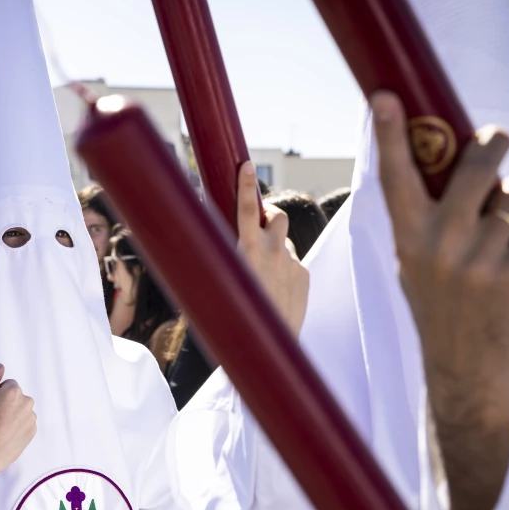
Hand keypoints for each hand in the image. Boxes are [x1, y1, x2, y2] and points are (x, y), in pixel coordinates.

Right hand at [0, 364, 35, 509]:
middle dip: (7, 402)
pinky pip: (25, 422)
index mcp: (14, 391)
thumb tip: (0, 366)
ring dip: (14, 414)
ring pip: (22, 409)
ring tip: (0, 427)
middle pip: (17, 396)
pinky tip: (6, 434)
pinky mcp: (33, 430)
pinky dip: (18, 425)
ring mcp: (31, 417)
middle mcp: (27, 402)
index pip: (8, 384)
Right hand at [235, 161, 308, 334]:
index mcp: (249, 251)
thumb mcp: (221, 285)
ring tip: (264, 275)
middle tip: (259, 224)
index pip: (248, 209)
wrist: (269, 345)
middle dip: (269, 214)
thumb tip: (203, 248)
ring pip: (284, 243)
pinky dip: (284, 271)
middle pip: (277, 215)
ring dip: (275, 249)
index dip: (246, 185)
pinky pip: (293, 263)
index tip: (247, 165)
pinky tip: (276, 291)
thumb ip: (221, 260)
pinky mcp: (304, 275)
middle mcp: (274, 253)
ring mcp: (293, 263)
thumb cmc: (235, 317)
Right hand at [372, 91, 508, 509]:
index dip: (388, 134)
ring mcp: (476, 258)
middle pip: (477, 163)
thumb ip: (433, 220)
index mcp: (407, 238)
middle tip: (497, 142)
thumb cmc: (445, 310)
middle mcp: (437, 243)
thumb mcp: (419, 266)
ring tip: (506, 237)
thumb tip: (465, 164)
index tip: (384, 96)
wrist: (466, 375)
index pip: (395, 176)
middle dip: (494, 145)